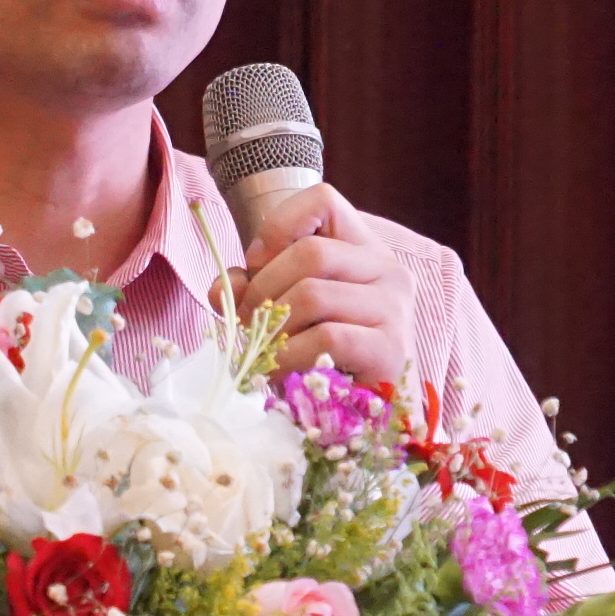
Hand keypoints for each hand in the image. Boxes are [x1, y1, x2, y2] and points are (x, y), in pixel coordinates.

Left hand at [229, 182, 409, 386]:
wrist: (377, 415)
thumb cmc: (330, 359)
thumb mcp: (291, 312)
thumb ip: (256, 290)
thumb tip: (220, 286)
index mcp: (365, 250)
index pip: (323, 200)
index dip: (279, 225)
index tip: (257, 264)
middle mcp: (388, 270)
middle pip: (310, 253)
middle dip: (263, 289)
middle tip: (244, 323)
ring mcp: (393, 308)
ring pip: (313, 294)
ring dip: (273, 327)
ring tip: (261, 351)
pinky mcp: (390, 348)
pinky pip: (326, 337)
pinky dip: (290, 356)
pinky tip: (279, 373)